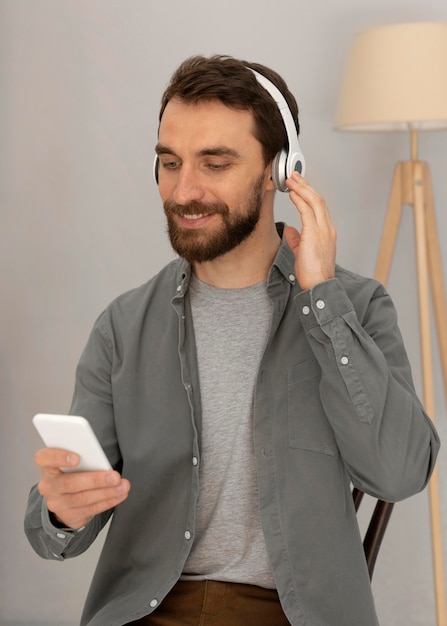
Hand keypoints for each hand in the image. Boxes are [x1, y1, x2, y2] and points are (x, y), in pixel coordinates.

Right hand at [35, 448, 130, 528]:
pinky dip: (108, 501)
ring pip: (82, 499)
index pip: (44, 458)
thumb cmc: (73, 473)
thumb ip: (83, 459)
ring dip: (107, 492)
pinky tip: (119, 495)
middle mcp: (49, 486)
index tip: (77, 458)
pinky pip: (90, 509)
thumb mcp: (73, 464)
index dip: (58, 457)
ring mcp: (57, 504)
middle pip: (70, 483)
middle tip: (115, 477)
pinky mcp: (69, 516)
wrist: (65, 499)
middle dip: (96, 480)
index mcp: (48, 467)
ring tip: (123, 486)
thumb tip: (100, 460)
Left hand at [284, 172, 335, 289]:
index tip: (299, 186)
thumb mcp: (302, 253)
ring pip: (314, 201)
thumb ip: (297, 240)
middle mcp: (327, 228)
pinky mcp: (314, 233)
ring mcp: (323, 230)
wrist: (318, 285)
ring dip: (301, 188)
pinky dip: (299, 199)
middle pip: (318, 200)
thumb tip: (291, 230)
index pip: (319, 208)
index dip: (309, 194)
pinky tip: (292, 193)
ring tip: (291, 179)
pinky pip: (307, 211)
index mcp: (327, 232)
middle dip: (305, 186)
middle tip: (294, 176)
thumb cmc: (312, 273)